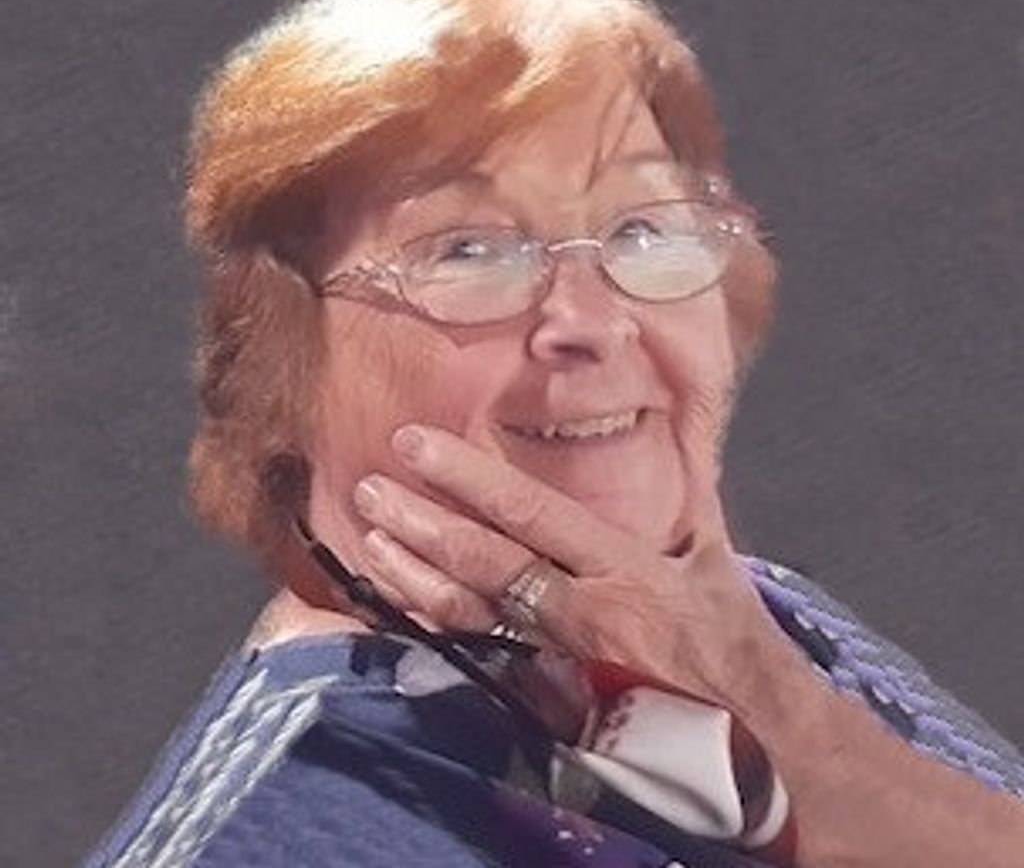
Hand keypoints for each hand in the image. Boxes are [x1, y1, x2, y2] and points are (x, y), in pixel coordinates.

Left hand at [353, 423, 781, 710]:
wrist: (751, 731)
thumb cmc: (733, 637)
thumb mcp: (714, 554)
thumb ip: (683, 493)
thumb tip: (666, 434)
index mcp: (623, 568)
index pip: (531, 511)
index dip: (469, 476)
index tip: (418, 444)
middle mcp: (583, 611)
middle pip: (487, 563)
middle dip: (423, 522)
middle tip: (371, 488)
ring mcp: (560, 657)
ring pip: (472, 613)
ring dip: (414, 575)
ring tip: (370, 538)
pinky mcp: (550, 689)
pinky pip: (481, 651)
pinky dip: (435, 622)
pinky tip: (400, 598)